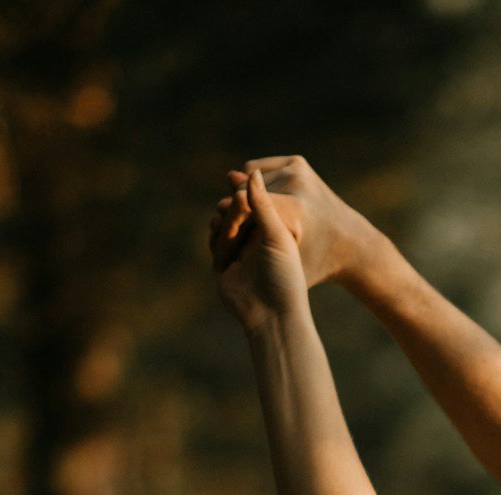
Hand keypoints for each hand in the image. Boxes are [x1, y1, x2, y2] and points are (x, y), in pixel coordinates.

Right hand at [211, 167, 308, 333]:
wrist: (273, 317)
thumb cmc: (284, 277)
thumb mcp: (276, 238)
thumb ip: (263, 206)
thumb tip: (251, 171)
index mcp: (279, 225)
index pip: (254, 201)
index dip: (243, 201)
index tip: (239, 202)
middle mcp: (262, 234)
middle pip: (237, 210)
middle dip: (231, 214)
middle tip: (232, 224)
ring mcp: (244, 248)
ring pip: (224, 223)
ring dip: (222, 226)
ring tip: (225, 233)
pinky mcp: (227, 261)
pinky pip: (216, 240)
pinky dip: (216, 238)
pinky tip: (217, 238)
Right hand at [231, 154, 389, 290]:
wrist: (350, 244)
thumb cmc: (313, 261)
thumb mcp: (279, 257)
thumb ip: (248, 225)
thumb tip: (225, 184)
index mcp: (293, 210)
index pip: (242, 202)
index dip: (230, 220)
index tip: (228, 236)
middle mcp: (296, 182)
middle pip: (244, 189)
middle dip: (237, 209)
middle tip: (241, 231)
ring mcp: (297, 168)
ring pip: (249, 178)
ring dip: (247, 197)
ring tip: (255, 220)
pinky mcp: (297, 162)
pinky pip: (259, 169)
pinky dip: (257, 185)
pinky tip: (264, 205)